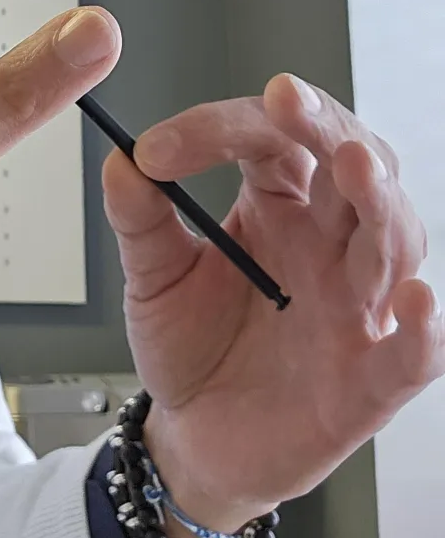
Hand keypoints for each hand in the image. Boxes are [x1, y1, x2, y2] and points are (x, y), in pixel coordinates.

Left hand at [103, 76, 444, 537]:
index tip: (158, 149)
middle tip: (290, 101)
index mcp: (278, 205)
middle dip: (329, 129)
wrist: (195, 436)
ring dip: (379, 202)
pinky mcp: (370, 382)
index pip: (271, 140)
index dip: (221, 129)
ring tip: (355, 167)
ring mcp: (357, 308)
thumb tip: (123, 160)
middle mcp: (328, 245)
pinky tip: (413, 299)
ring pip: (392, 242)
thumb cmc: (191, 345)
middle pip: (353, 168)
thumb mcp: (153, 276)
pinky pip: (413, 354)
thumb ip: (140, 220)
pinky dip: (423, 329)